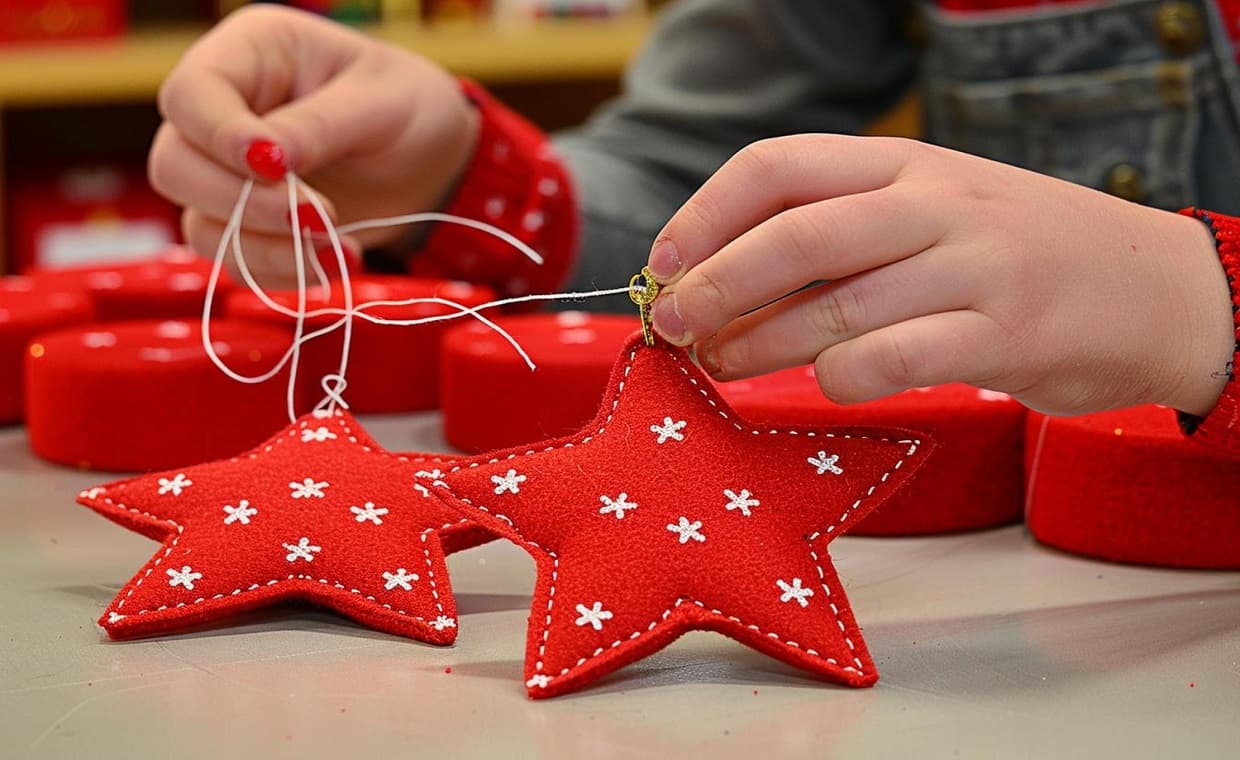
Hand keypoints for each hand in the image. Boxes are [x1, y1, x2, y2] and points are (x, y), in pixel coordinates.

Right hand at [149, 4, 477, 285]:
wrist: (432, 161)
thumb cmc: (408, 106)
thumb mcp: (380, 102)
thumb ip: (320, 126)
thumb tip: (265, 159)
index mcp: (249, 54)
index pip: (191, 93)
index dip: (219, 136)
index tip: (274, 169)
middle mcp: (223, 112)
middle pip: (175, 166)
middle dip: (244, 204)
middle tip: (321, 217)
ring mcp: (228, 173)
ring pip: (199, 224)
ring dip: (267, 249)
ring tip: (340, 250)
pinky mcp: (248, 224)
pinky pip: (236, 260)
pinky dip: (282, 272)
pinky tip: (334, 264)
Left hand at [647, 135, 1234, 416]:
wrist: (1158, 289)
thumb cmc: (1021, 258)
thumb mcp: (937, 211)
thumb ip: (846, 231)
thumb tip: (723, 277)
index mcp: (906, 162)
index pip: (778, 166)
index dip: (704, 216)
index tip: (665, 265)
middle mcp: (936, 203)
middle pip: (794, 235)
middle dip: (715, 285)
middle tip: (676, 326)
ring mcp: (975, 266)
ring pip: (834, 306)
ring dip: (759, 343)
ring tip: (721, 364)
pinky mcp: (1006, 335)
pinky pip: (893, 359)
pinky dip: (841, 378)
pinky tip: (828, 384)